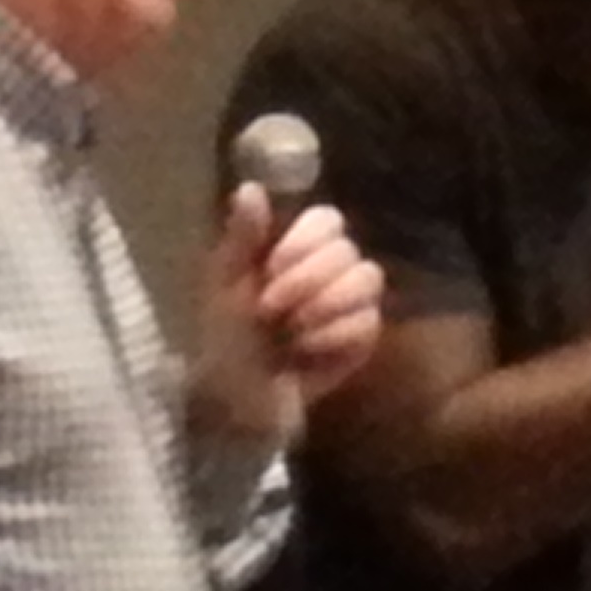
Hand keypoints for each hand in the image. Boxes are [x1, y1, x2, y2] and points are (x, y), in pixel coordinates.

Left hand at [190, 186, 385, 443]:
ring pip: (368, 280)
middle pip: (349, 250)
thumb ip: (242, 236)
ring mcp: (350, 305)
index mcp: (294, 248)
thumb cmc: (222, 340)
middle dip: (306, 282)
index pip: (328, 219)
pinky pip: (369, 323)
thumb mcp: (222, 286)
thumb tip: (250, 186)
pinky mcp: (362, 341)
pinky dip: (334, 337)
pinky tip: (308, 353)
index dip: (305, 242)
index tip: (271, 268)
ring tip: (291, 333)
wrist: (231, 403)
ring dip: (324, 307)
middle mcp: (329, 270)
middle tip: (271, 311)